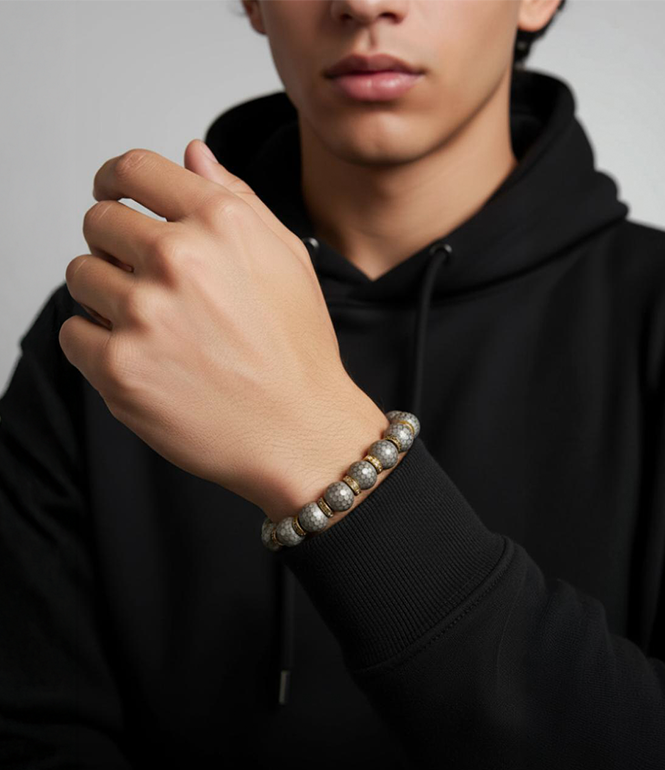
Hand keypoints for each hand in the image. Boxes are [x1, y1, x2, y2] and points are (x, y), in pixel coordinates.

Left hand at [60, 139, 385, 515]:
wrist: (301, 431)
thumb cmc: (298, 351)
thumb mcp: (287, 259)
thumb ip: (236, 198)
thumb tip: (192, 154)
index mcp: (221, 223)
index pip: (133, 169)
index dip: (113, 179)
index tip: (111, 194)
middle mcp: (179, 260)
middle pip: (97, 221)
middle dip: (114, 244)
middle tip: (145, 279)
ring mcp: (145, 315)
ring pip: (79, 276)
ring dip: (106, 295)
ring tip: (152, 325)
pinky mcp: (120, 368)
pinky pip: (74, 333)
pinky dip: (98, 343)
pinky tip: (143, 357)